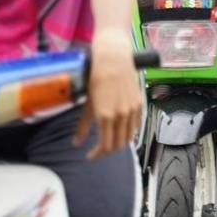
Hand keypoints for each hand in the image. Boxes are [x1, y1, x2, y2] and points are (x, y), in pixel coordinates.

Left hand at [75, 30, 143, 158]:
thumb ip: (83, 126)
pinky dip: (129, 131)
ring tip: (110, 140)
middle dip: (107, 150)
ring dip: (119, 142)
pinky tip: (121, 129)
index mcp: (105, 116)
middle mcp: (121, 115)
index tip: (91, 156)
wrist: (113, 61)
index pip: (105, 146)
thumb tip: (76, 142)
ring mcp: (132, 110)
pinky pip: (136, 125)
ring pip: (129, 136)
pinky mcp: (139, 103)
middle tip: (99, 150)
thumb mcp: (87, 104)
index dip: (97, 154)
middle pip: (118, 144)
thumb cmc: (97, 79)